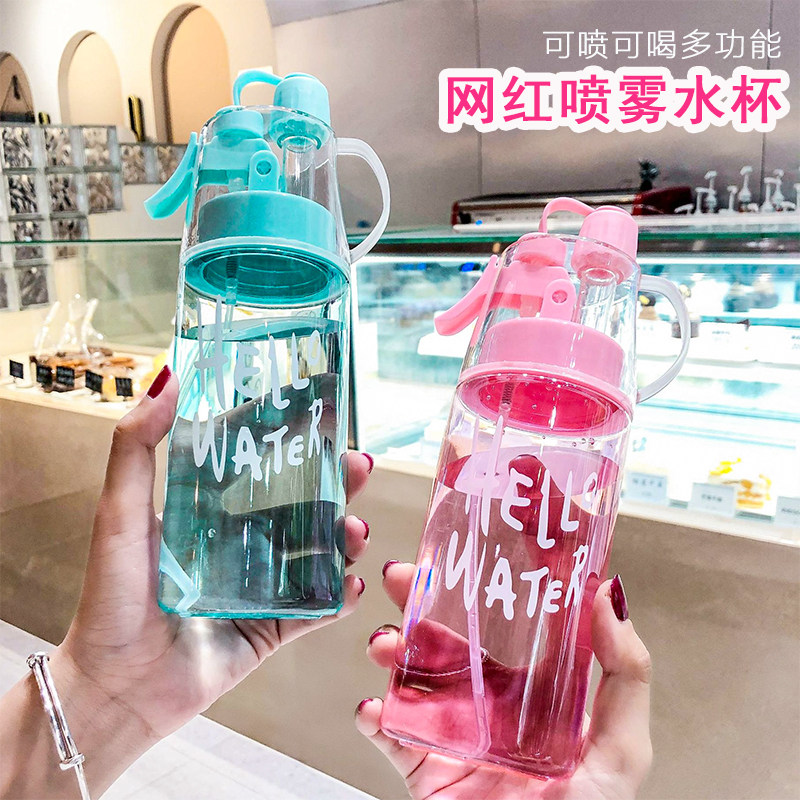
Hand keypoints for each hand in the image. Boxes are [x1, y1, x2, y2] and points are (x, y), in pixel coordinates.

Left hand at [47, 368, 371, 792]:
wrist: (115, 687)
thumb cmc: (114, 596)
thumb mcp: (120, 512)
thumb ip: (137, 446)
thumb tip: (168, 378)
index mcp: (210, 512)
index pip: (260, 465)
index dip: (292, 439)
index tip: (323, 414)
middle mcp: (242, 543)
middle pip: (302, 504)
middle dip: (335, 484)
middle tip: (358, 466)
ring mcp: (262, 586)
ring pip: (318, 552)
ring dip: (345, 537)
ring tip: (355, 530)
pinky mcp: (273, 628)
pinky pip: (317, 609)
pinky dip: (340, 596)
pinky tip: (351, 583)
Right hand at [356, 563, 651, 799]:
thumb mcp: (621, 747)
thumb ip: (626, 674)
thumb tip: (610, 596)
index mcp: (529, 690)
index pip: (500, 625)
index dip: (478, 585)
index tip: (463, 550)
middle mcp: (485, 703)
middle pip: (444, 638)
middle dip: (419, 603)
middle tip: (406, 577)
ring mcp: (450, 732)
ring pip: (409, 676)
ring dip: (390, 652)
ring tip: (385, 644)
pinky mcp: (422, 766)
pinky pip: (388, 735)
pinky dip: (373, 718)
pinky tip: (373, 707)